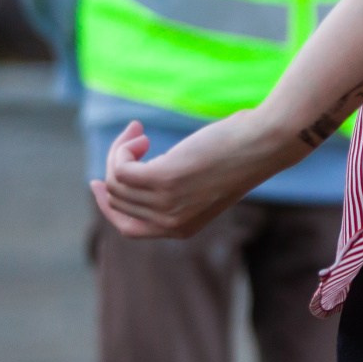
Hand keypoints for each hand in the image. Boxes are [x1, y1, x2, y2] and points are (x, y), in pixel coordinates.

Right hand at [91, 113, 284, 239]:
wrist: (263, 144)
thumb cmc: (238, 155)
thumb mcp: (203, 181)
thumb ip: (174, 187)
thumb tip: (133, 173)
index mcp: (180, 229)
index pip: (128, 227)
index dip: (109, 205)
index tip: (99, 180)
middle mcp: (169, 223)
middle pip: (117, 199)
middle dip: (116, 166)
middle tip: (134, 139)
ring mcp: (165, 203)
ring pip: (116, 182)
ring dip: (120, 151)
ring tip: (139, 132)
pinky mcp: (162, 179)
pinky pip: (121, 167)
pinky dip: (122, 147)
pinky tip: (140, 133)